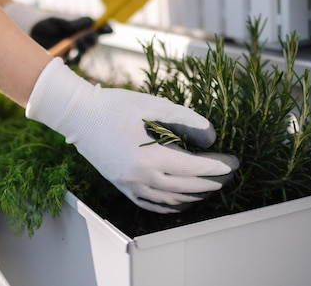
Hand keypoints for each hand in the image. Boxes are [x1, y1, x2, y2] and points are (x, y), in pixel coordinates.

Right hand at [26, 58, 233, 213]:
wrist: (77, 115)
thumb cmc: (113, 106)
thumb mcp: (152, 105)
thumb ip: (184, 119)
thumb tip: (210, 135)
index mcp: (147, 157)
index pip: (192, 168)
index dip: (215, 167)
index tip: (232, 163)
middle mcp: (139, 177)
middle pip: (185, 186)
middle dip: (211, 182)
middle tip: (228, 174)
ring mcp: (129, 185)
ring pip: (170, 199)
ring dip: (194, 195)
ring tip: (210, 187)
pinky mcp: (121, 186)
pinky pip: (150, 204)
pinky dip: (170, 205)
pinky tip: (181, 201)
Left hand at [30, 17, 111, 63]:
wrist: (27, 33)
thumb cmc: (44, 24)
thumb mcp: (58, 22)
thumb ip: (73, 24)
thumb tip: (91, 22)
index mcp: (80, 31)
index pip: (96, 31)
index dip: (105, 30)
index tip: (110, 28)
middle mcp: (77, 42)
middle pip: (91, 43)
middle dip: (92, 39)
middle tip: (88, 35)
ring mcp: (70, 52)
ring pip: (82, 54)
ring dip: (82, 48)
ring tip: (76, 41)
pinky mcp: (61, 61)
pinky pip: (71, 62)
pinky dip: (73, 58)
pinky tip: (70, 52)